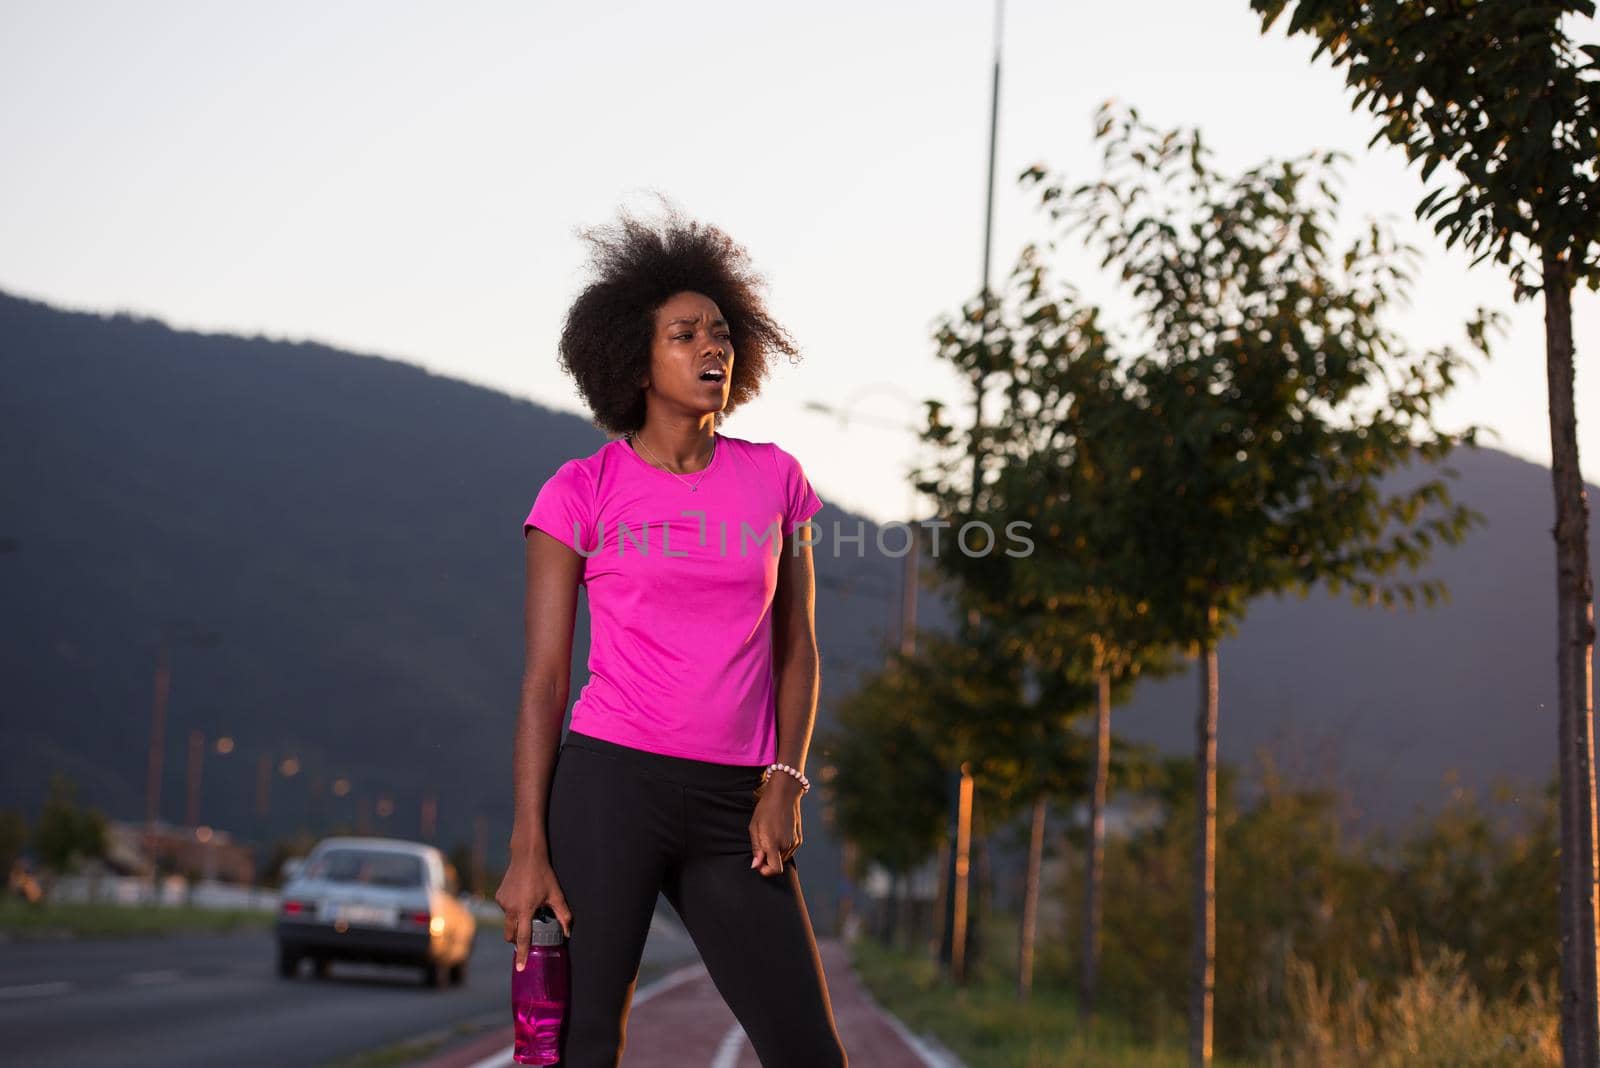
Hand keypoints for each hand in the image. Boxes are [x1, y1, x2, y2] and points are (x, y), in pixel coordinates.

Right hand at [494, 844, 573, 970]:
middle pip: (511, 935)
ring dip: (516, 921)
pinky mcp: (498, 897)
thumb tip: (568, 933)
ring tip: (528, 907)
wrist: (526, 856)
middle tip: (526, 939)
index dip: (523, 954)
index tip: (520, 968)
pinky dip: (512, 910)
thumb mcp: (556, 895)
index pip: (523, 938)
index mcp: (525, 910)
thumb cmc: (543, 875)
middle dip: (516, 941)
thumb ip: (563, 915)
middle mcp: (510, 909)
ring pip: (508, 921)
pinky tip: (522, 897)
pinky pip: (505, 910)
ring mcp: (502, 903)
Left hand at [749, 773, 803, 876]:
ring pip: (784, 858)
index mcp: (773, 842)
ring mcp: (794, 842)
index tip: (759, 864)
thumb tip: (756, 866)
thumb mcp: (754, 827)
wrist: (784, 794)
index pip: (774, 869)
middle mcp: (786, 844)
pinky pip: (789, 850)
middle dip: (769, 860)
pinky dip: (783, 848)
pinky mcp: (799, 839)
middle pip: (777, 864)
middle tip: (761, 846)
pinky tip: (778, 833)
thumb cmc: (765, 809)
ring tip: (770, 836)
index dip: (765, 871)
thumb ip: (756, 848)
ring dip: (776, 854)